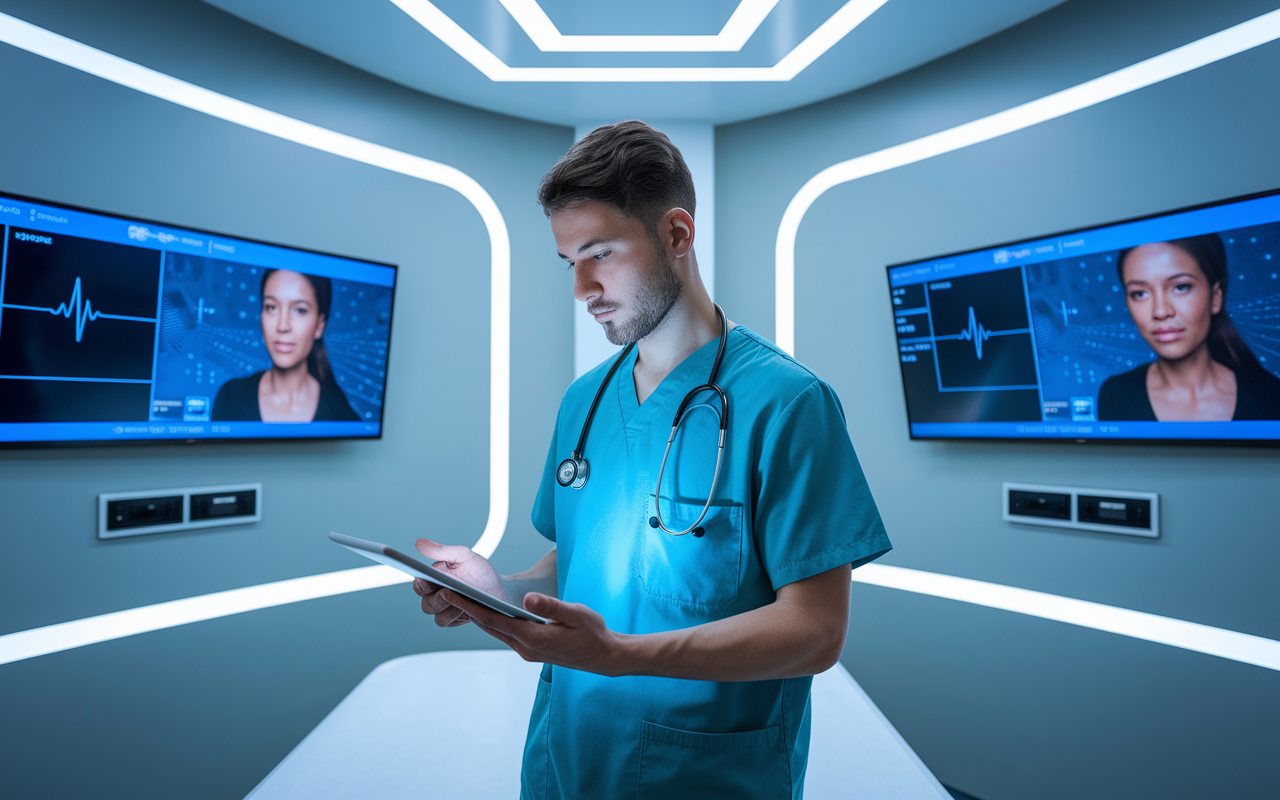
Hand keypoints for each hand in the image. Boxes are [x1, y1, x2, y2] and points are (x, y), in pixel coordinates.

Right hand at [411, 539, 510, 627]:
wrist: (499, 591)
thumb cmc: (480, 573)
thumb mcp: (464, 556)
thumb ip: (442, 551)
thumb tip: (419, 543)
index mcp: (435, 579)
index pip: (420, 584)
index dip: (420, 584)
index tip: (424, 580)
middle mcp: (436, 595)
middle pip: (426, 603)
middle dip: (435, 599)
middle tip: (446, 592)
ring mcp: (445, 609)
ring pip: (436, 615)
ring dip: (447, 608)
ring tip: (461, 601)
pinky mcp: (454, 620)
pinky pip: (448, 622)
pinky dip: (455, 617)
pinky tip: (466, 610)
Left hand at [436, 590, 624, 675]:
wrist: (605, 657)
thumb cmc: (593, 633)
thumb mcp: (577, 614)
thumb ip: (551, 606)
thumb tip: (527, 598)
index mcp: (533, 638)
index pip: (493, 619)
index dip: (469, 605)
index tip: (449, 593)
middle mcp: (525, 648)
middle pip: (488, 625)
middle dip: (466, 608)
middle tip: (444, 590)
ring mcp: (527, 651)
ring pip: (495, 631)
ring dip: (477, 616)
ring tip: (459, 598)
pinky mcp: (531, 651)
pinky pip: (505, 634)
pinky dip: (492, 622)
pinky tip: (487, 611)